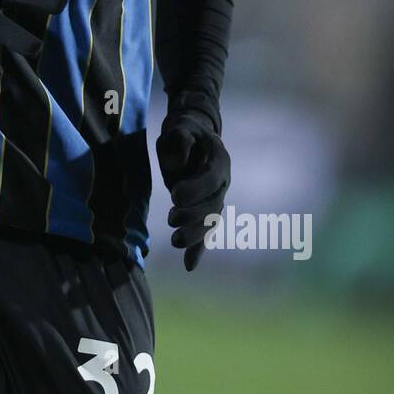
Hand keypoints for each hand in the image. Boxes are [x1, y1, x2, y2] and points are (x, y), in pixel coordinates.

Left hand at [156, 113, 230, 270]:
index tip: (174, 195)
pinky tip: (189, 265)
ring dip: (195, 234)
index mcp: (219, 158)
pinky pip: (205, 231)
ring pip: (210, 221)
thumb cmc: (182, 131)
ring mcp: (215, 197)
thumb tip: (180, 165)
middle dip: (193, 215)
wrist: (190, 137)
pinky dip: (198, 249)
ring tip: (175, 241)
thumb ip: (180, 139)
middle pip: (214, 204)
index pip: (214, 177)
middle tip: (171, 217)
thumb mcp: (178, 127)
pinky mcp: (204, 209)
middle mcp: (222, 181)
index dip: (197, 188)